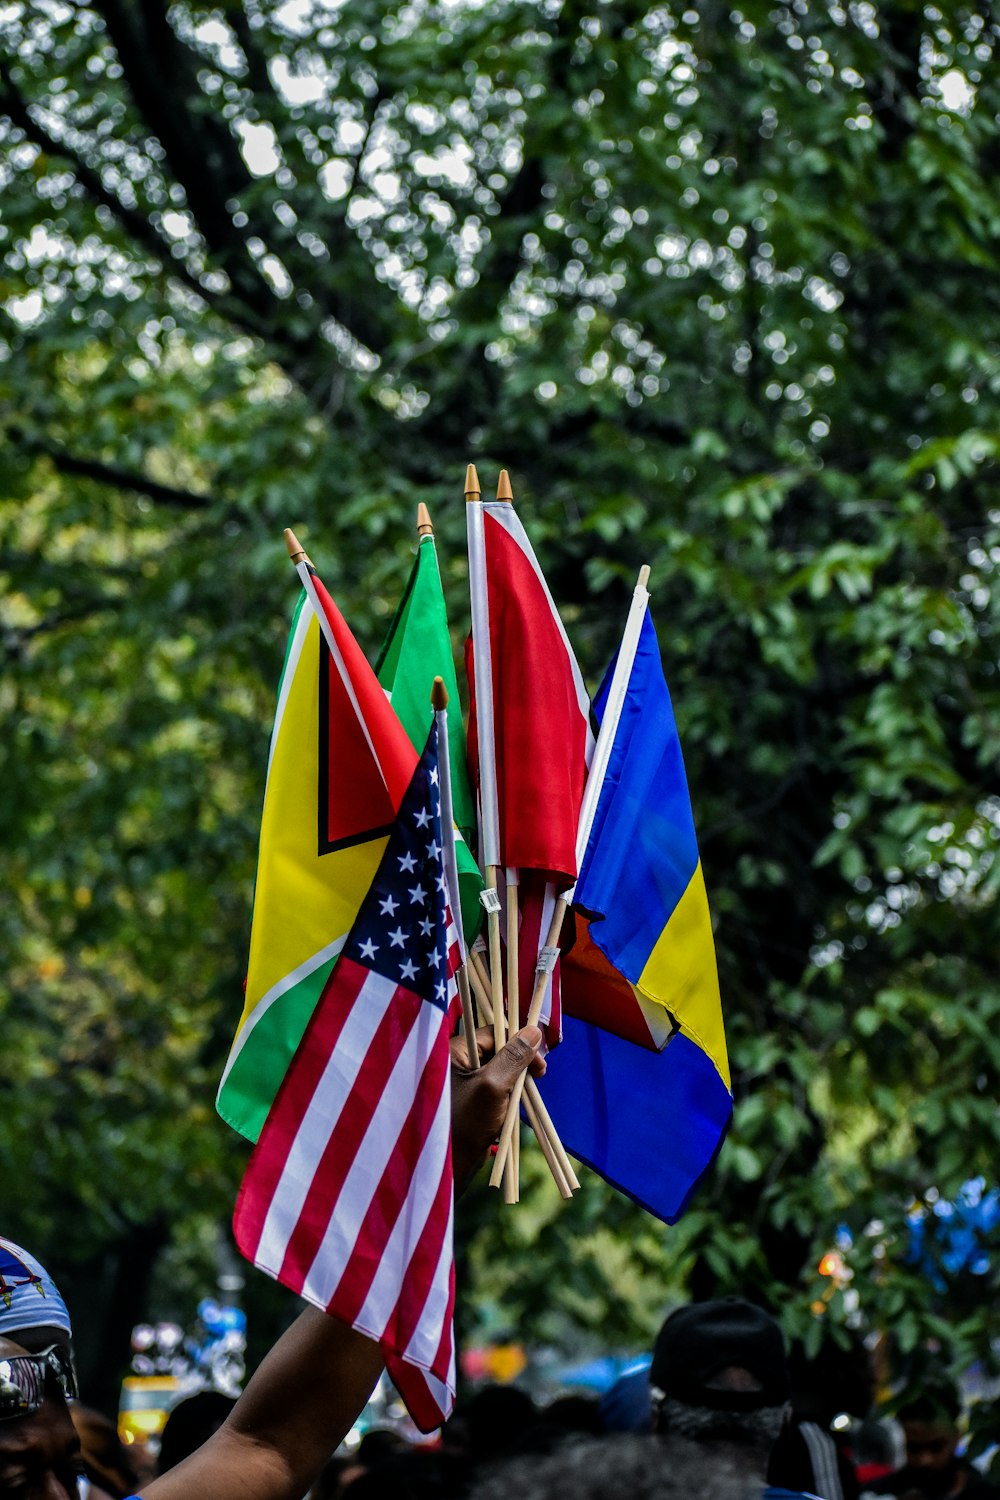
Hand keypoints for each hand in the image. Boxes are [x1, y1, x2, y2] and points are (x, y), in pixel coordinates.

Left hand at [450, 1025, 544, 1191]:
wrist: (451, 1165)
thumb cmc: (467, 1122)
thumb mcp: (493, 1085)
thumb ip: (513, 1057)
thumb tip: (535, 1031)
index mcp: (455, 1050)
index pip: (493, 1032)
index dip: (520, 1042)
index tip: (539, 1062)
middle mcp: (457, 1061)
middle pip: (498, 1048)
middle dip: (520, 1062)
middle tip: (539, 1077)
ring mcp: (464, 1080)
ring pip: (500, 1068)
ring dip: (517, 1079)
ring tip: (526, 1095)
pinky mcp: (472, 1098)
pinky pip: (496, 1086)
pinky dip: (510, 1093)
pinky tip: (516, 1105)